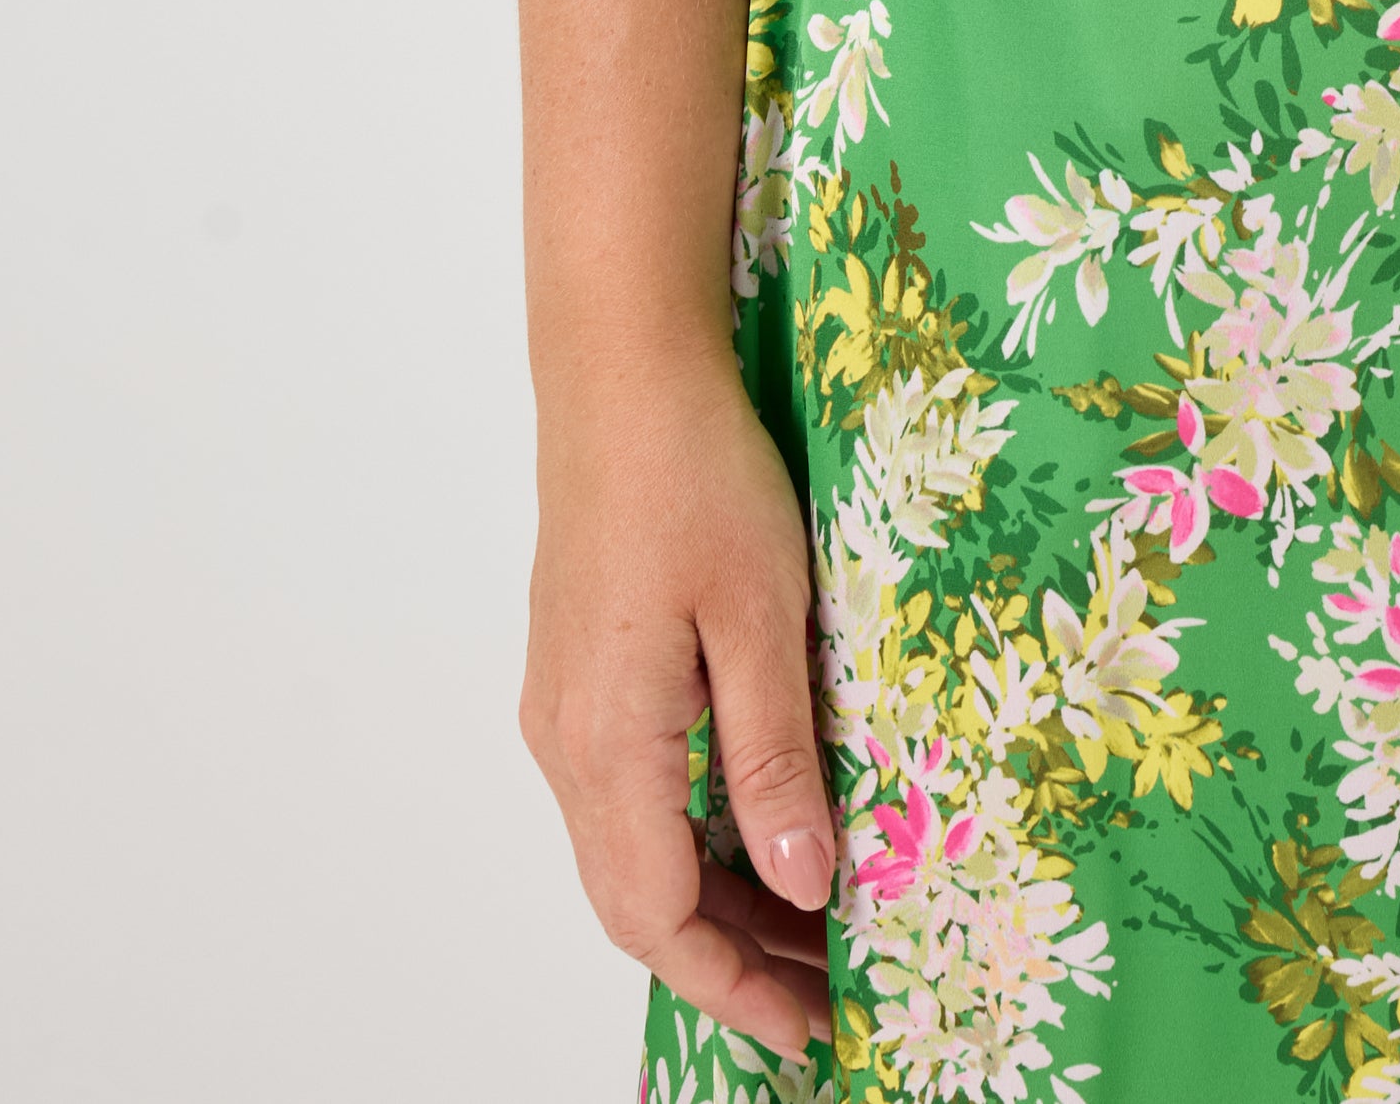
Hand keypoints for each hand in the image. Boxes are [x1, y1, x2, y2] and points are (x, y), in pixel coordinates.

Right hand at [522, 355, 837, 1067]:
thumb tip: (803, 887)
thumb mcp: (760, 616)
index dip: (735, 985)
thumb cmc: (695, 474)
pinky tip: (763, 829)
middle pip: (640, 901)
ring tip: (817, 923)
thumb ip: (775, 759)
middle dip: (735, 959)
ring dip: (718, 899)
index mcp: (608, 743)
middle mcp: (568, 743)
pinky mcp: (582, 674)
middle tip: (833, 990)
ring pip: (633, 851)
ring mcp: (566, 709)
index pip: (659, 918)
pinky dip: (695, 837)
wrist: (622, 372)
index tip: (813, 1026)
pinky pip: (630, 795)